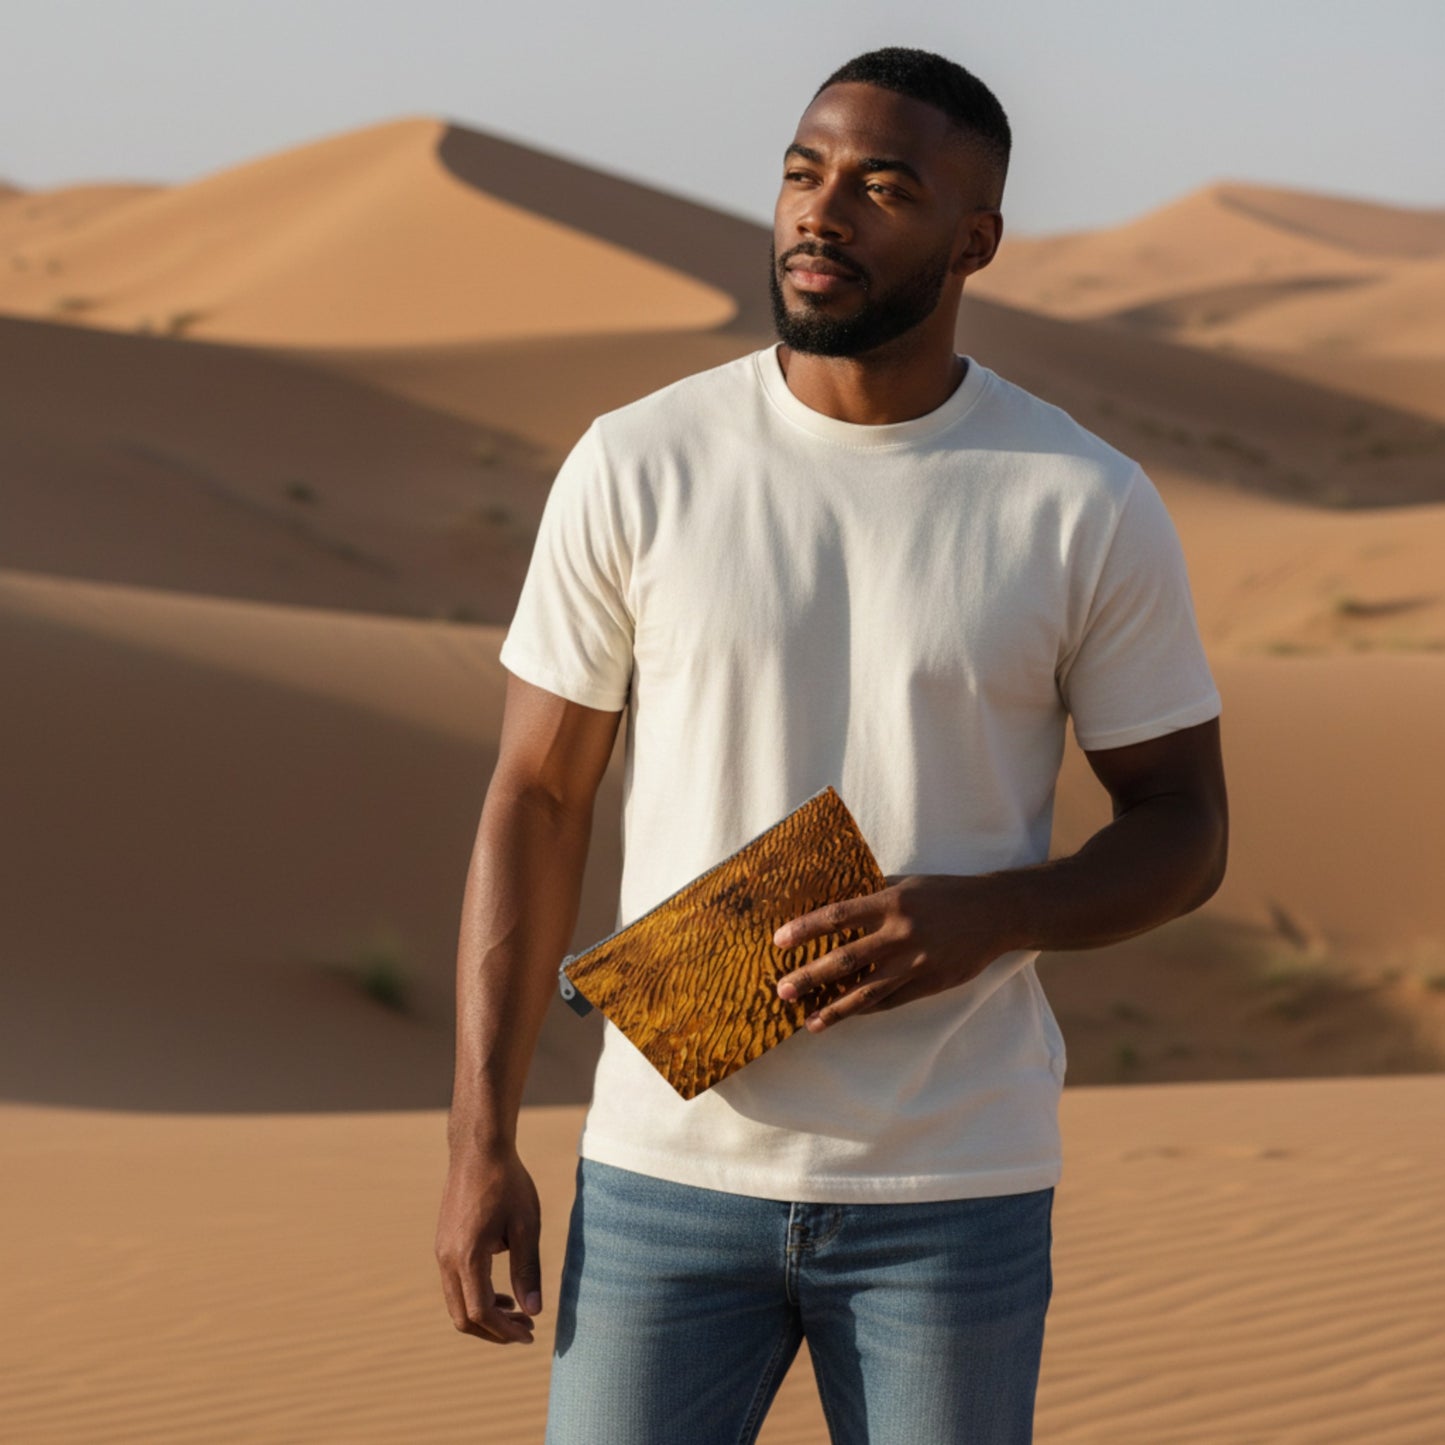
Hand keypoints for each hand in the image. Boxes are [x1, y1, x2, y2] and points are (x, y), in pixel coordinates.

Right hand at [435, 1143, 542, 1344]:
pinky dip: (476, 1296)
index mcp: (467, 1256)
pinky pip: (455, 1284)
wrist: (479, 1150)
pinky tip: (502, 1292)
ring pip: (457, 1302)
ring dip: (485, 1315)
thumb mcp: (526, 1226)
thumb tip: (534, 1311)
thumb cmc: (507, 1183)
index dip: (505, 1331)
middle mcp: (446, 1258)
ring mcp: (441, 1251)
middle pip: (463, 1316)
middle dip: (494, 1331)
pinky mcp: (443, 1244)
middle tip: (526, 1329)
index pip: (481, 1312)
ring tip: (518, 1312)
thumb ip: (528, 1270)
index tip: (530, 1334)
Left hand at [772, 873, 1022, 1030]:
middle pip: (845, 960)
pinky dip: (866, 1011)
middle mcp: (900, 934)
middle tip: (782, 991)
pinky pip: (891, 1002)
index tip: (778, 941)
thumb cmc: (944, 893)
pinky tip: (845, 1017)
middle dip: (809, 978)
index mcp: (891, 903)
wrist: (994, 914)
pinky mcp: (929, 984)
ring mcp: (915, 964)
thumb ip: (873, 896)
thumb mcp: (907, 885)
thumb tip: (832, 908)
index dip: (805, 929)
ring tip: (809, 1022)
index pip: (837, 916)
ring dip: (834, 1009)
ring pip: (867, 993)